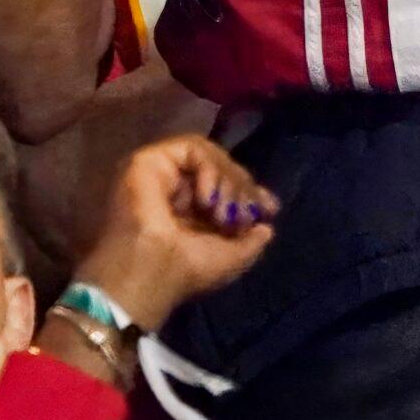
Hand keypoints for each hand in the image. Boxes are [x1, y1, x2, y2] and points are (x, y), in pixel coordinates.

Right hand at [74, 138, 277, 332]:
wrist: (152, 272)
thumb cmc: (186, 271)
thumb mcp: (231, 260)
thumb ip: (251, 243)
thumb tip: (266, 228)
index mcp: (191, 212)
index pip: (227, 185)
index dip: (251, 191)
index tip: (270, 208)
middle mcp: (177, 189)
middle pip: (222, 167)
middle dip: (242, 187)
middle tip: (244, 213)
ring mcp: (162, 172)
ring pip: (208, 155)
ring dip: (226, 180)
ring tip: (221, 211)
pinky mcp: (149, 159)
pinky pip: (191, 147)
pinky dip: (208, 169)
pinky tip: (206, 199)